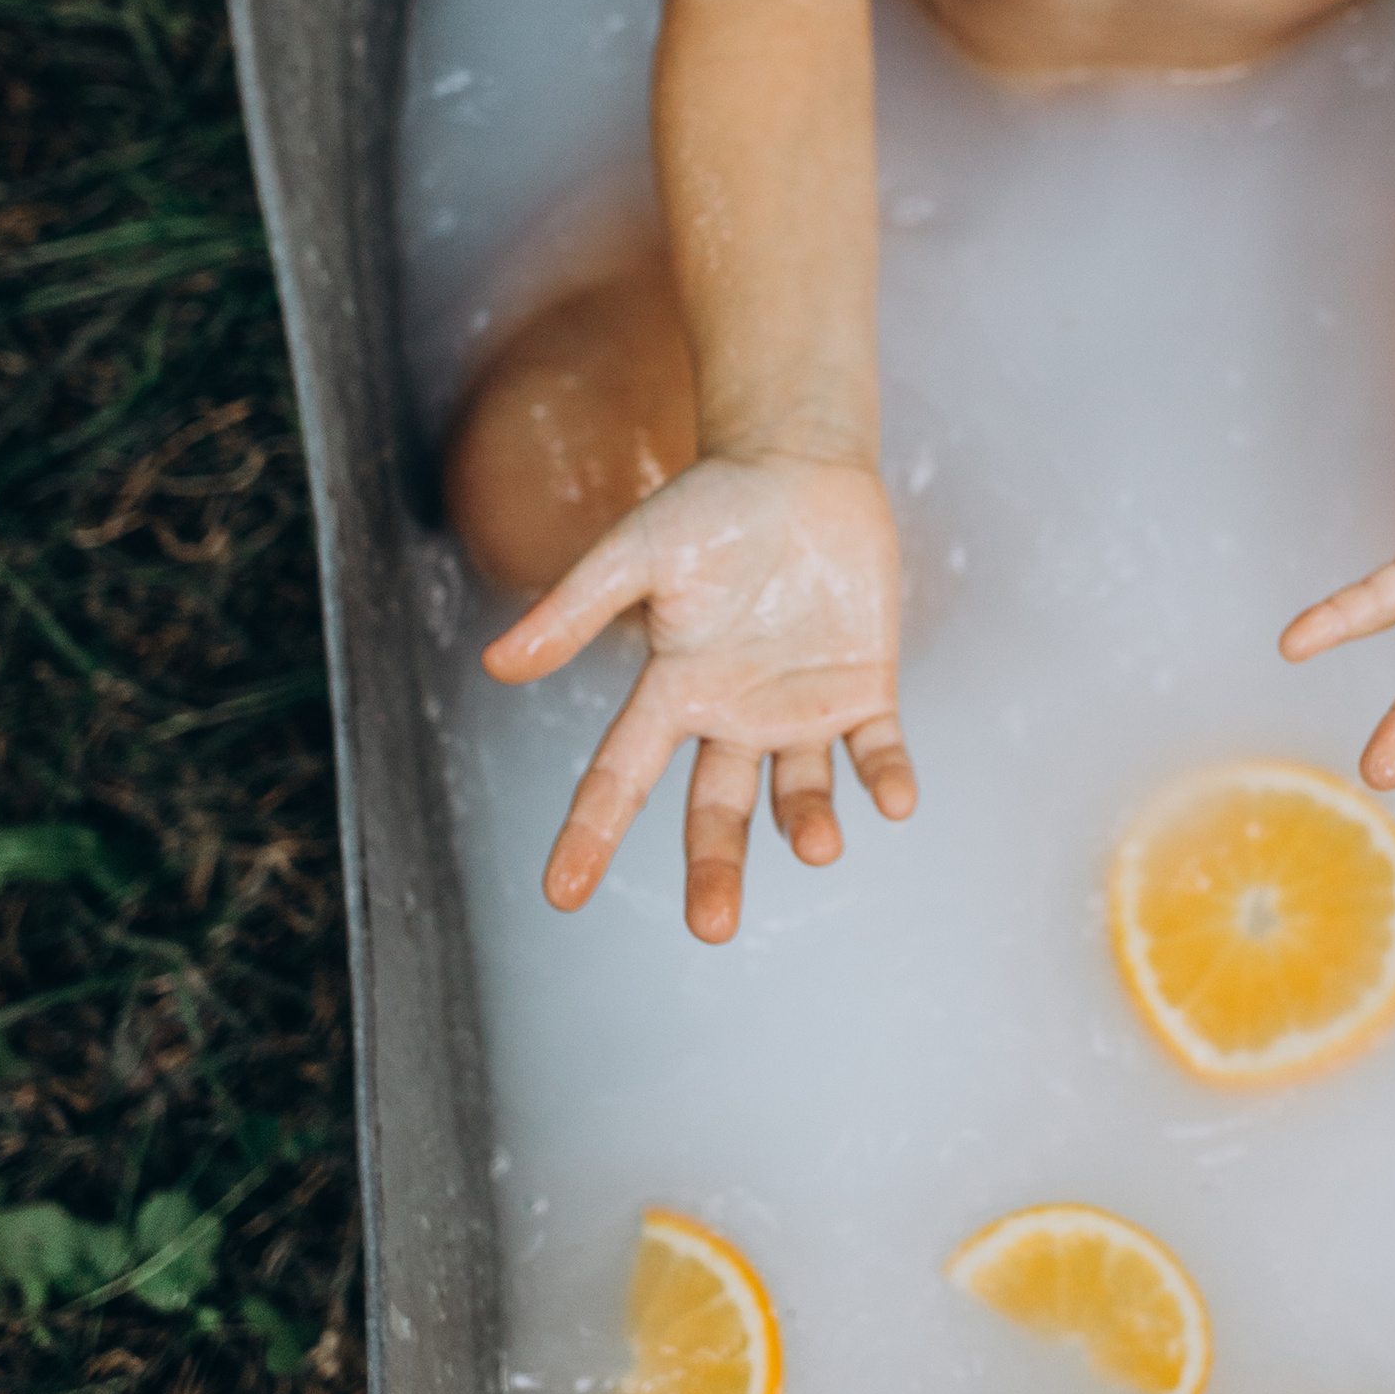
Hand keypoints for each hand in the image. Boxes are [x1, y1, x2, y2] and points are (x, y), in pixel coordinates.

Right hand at [483, 452, 915, 940]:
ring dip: (807, 822)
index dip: (590, 834)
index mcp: (674, 691)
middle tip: (711, 927)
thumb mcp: (637, 553)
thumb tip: (498, 665)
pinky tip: (896, 800)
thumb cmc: (712, 505)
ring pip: (799, 791)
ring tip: (815, 844)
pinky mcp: (865, 687)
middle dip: (714, 868)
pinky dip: (885, 776)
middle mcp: (735, 716)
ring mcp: (802, 708)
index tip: (560, 893)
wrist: (800, 467)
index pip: (621, 778)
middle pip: (716, 812)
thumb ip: (576, 609)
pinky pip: (876, 749)